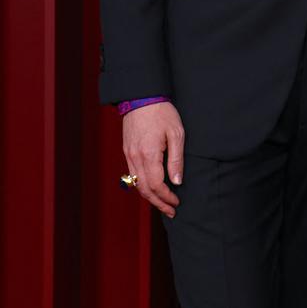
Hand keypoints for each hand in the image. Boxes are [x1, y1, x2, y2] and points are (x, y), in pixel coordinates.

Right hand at [122, 102, 184, 217]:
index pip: (157, 185)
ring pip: (137, 184)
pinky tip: (151, 188)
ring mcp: (129, 154)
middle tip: (171, 211)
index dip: (167, 197)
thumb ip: (176, 159)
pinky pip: (133, 174)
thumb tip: (177, 181)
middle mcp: (135, 158)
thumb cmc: (162, 112)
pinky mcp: (127, 150)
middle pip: (145, 189)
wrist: (141, 96)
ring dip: (150, 197)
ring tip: (162, 204)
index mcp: (149, 154)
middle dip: (158, 203)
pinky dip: (142, 185)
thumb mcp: (176, 133)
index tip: (177, 202)